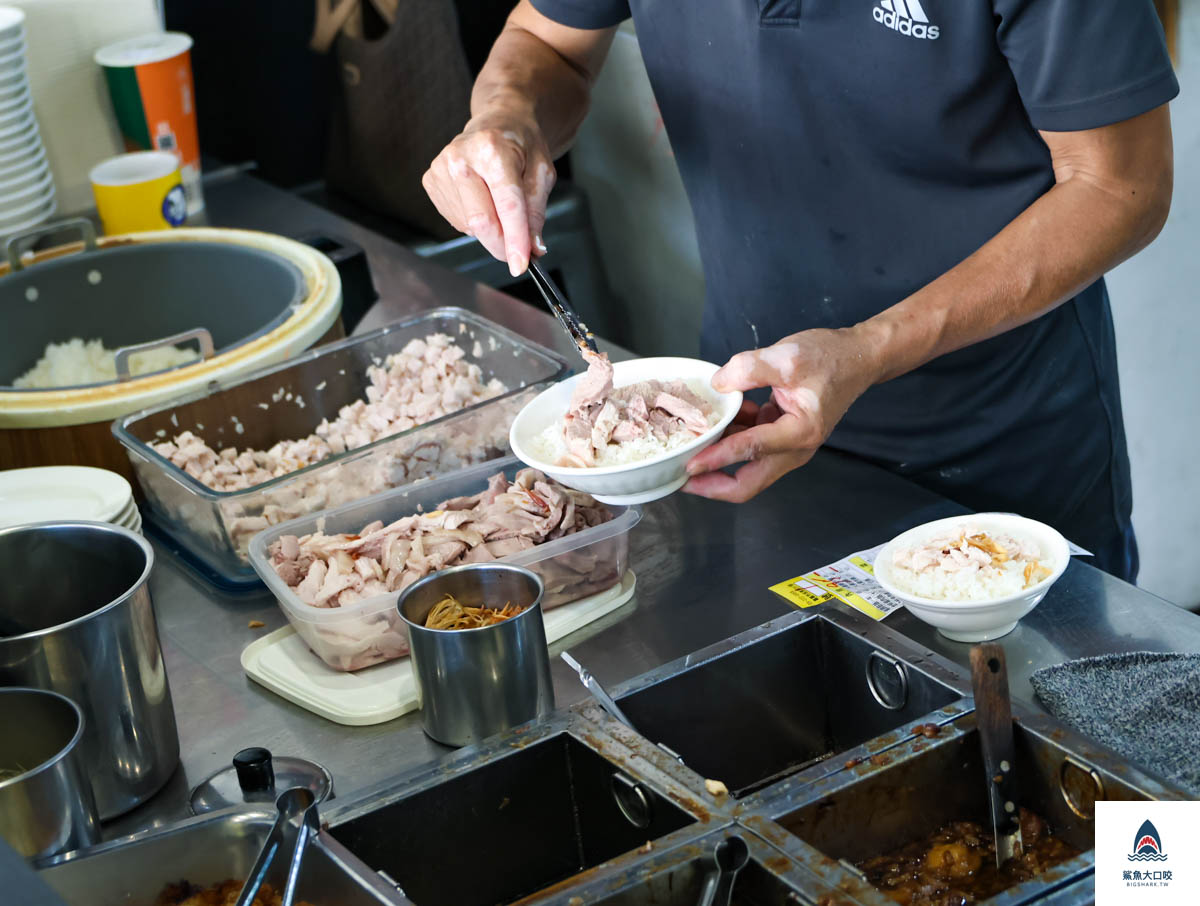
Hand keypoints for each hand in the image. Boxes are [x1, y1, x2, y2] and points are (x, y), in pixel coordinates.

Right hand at [422, 111, 555, 275]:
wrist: (497, 122)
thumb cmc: (520, 144)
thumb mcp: (542, 172)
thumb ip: (536, 211)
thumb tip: (532, 247)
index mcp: (492, 149)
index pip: (506, 205)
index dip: (515, 240)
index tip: (521, 265)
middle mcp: (461, 157)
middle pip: (482, 222)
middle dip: (503, 245)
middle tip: (519, 252)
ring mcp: (441, 169)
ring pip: (469, 226)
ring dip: (491, 230)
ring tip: (499, 203)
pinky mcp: (431, 181)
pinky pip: (457, 221)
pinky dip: (475, 223)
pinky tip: (482, 200)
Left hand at [683, 327, 880, 502]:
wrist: (857, 357)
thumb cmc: (829, 357)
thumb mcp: (787, 357)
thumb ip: (749, 369)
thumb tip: (717, 385)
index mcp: (799, 433)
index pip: (750, 451)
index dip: (717, 459)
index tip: (689, 465)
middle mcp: (795, 449)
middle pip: (749, 484)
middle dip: (713, 485)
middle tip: (680, 480)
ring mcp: (788, 446)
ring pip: (747, 468)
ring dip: (718, 463)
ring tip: (687, 453)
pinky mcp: (781, 436)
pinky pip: (751, 447)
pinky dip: (730, 441)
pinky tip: (713, 425)